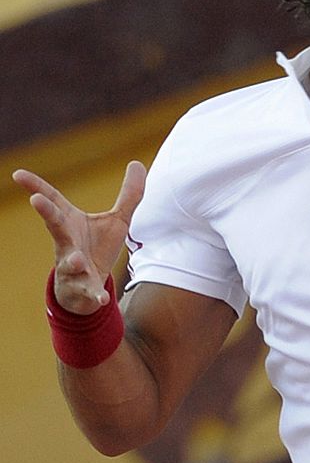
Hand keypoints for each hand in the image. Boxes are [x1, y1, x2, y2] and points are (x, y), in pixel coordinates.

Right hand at [13, 162, 145, 314]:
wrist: (88, 287)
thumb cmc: (97, 248)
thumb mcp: (117, 220)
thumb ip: (129, 195)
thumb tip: (137, 163)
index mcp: (71, 223)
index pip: (53, 202)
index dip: (36, 187)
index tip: (18, 174)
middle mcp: (66, 243)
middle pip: (55, 226)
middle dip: (47, 213)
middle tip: (37, 200)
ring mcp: (71, 266)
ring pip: (68, 262)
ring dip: (71, 260)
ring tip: (76, 259)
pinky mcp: (82, 286)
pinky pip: (87, 290)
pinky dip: (93, 294)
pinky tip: (101, 298)